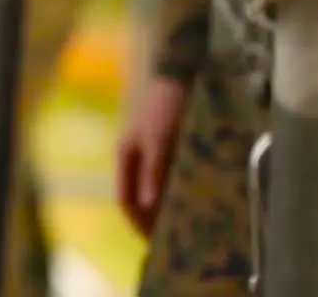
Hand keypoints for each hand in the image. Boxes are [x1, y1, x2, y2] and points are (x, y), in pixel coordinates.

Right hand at [115, 77, 189, 236]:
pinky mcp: (166, 146)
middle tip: (172, 240)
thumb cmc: (165, 105)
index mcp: (125, 156)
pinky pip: (167, 176)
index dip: (137, 223)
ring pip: (153, 188)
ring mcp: (149, 151)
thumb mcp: (160, 139)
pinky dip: (175, 190)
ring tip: (184, 224)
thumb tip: (150, 207)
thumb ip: (154, 172)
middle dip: (151, 219)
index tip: (154, 244)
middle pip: (138, 197)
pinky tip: (192, 198)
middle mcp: (134, 157)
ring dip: (165, 206)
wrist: (179, 71)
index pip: (125, 200)